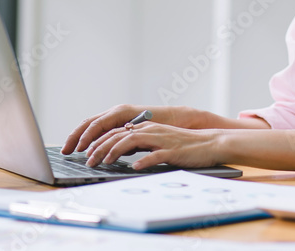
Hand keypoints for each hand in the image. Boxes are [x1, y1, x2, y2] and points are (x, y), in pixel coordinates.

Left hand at [61, 105, 199, 153]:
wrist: (209, 143)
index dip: (99, 142)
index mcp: (145, 128)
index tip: (85, 153)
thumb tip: (119, 150)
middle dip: (100, 148)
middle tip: (87, 161)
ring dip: (115, 152)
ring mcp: (161, 140)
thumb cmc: (182, 145)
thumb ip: (139, 143)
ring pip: (132, 141)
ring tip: (103, 162)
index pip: (116, 132)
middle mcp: (150, 130)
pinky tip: (134, 167)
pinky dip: (143, 160)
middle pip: (118, 136)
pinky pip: (155, 155)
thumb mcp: (157, 142)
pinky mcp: (172, 151)